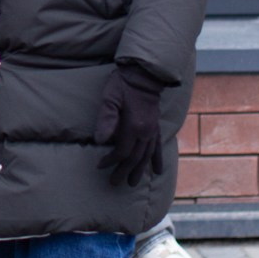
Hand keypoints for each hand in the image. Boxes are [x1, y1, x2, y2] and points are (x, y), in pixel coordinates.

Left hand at [94, 61, 168, 188]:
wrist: (144, 74)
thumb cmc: (123, 84)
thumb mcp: (110, 98)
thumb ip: (106, 119)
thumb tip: (100, 140)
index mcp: (134, 126)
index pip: (122, 151)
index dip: (110, 160)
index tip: (100, 166)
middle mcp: (146, 131)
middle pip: (135, 158)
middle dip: (124, 171)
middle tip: (114, 183)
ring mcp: (152, 130)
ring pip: (147, 156)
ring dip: (140, 170)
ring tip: (133, 183)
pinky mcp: (156, 126)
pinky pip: (158, 147)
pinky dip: (157, 159)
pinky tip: (158, 170)